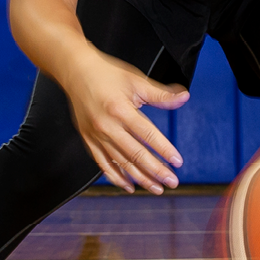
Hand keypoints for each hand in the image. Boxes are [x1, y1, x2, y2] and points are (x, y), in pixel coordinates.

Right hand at [65, 49, 189, 194]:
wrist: (76, 71)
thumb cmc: (107, 74)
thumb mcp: (136, 81)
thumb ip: (160, 94)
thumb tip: (184, 97)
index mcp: (121, 110)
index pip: (148, 135)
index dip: (164, 150)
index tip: (178, 162)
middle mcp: (107, 126)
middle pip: (135, 154)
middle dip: (156, 171)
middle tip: (172, 182)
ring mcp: (96, 135)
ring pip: (120, 163)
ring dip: (140, 178)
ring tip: (156, 188)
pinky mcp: (88, 140)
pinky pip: (102, 164)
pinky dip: (116, 177)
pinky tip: (129, 186)